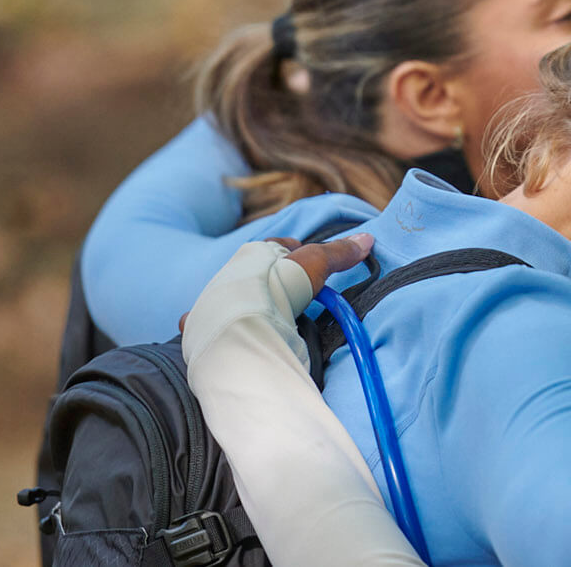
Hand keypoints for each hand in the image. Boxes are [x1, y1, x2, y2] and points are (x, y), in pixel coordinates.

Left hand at [178, 234, 374, 330]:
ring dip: (247, 303)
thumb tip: (367, 238)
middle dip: (271, 280)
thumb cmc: (276, 285)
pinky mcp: (203, 327)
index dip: (297, 254)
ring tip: (267, 320)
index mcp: (254, 253)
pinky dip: (215, 327)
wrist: (240, 322)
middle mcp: (230, 272)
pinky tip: (228, 334)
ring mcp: (214, 300)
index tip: (312, 266)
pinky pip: (207, 323)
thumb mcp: (314, 264)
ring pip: (233, 296)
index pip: (279, 247)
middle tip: (292, 296)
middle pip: (255, 272)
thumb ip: (338, 253)